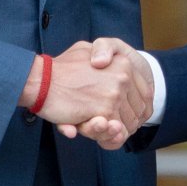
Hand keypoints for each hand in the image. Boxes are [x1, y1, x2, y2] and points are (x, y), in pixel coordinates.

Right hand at [25, 42, 150, 148]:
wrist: (41, 79)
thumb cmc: (62, 65)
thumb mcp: (86, 49)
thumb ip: (102, 52)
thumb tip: (105, 63)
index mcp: (124, 62)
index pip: (145, 94)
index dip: (135, 108)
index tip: (124, 114)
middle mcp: (123, 77)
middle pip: (138, 111)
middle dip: (127, 122)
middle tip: (112, 124)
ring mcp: (114, 95)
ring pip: (127, 124)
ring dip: (117, 132)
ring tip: (102, 127)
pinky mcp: (103, 112)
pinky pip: (113, 132)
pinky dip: (107, 137)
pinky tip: (95, 129)